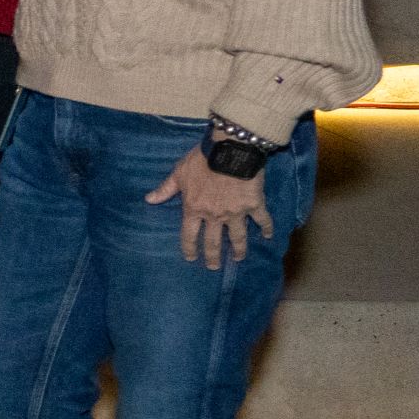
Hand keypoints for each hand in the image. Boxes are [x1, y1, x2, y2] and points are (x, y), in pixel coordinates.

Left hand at [147, 146, 273, 267]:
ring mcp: (235, 213)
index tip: (191, 258)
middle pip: (213, 241)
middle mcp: (214, 215)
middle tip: (213, 267)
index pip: (189, 234)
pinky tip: (268, 236)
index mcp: (194, 209)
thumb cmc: (201, 160)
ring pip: (237, 237)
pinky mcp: (254, 206)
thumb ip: (166, 189)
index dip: (189, 248)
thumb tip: (149, 199)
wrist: (230, 151)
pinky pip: (262, 220)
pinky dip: (267, 229)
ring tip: (238, 258)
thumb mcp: (179, 173)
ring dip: (238, 249)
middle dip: (213, 256)